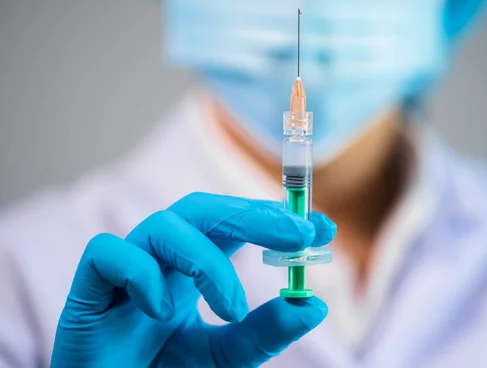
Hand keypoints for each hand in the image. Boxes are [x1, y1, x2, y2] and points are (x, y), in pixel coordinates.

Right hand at [50, 192, 335, 366]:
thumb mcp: (223, 358)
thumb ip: (261, 334)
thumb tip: (313, 305)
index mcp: (192, 270)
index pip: (235, 226)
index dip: (275, 219)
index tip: (322, 228)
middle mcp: (162, 260)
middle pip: (203, 210)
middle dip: (253, 216)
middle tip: (299, 234)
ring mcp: (125, 271)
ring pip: (164, 226)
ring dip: (206, 260)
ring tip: (233, 309)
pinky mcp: (88, 289)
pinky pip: (109, 254)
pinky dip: (140, 273)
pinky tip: (162, 310)